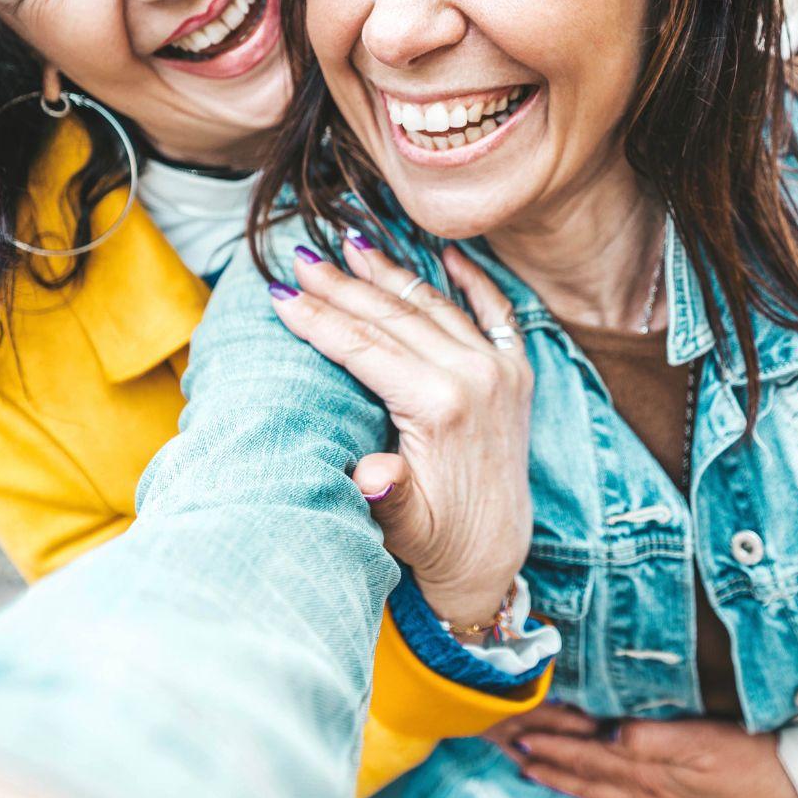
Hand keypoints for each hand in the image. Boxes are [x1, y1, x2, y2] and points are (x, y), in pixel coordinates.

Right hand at [271, 237, 532, 625]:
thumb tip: (372, 474)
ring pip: (433, 305)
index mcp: (440, 405)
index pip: (364, 346)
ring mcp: (501, 368)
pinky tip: (446, 255)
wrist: (493, 553)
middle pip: (393, 316)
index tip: (279, 294)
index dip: (317, 319)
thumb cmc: (436, 538)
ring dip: (389, 273)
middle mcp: (475, 375)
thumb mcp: (404, 524)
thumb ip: (388, 494)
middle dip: (341, 285)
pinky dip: (471, 279)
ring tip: (350, 244)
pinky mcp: (517, 372)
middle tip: (300, 257)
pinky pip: (496, 310)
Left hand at [487, 706, 797, 797]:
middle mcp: (649, 797)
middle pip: (589, 778)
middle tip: (516, 751)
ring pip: (602, 797)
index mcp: (652, 772)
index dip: (556, 745)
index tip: (524, 733)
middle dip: (551, 765)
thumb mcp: (707, 741)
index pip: (590, 755)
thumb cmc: (756, 764)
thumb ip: (655, 738)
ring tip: (539, 773)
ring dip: (568, 784)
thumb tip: (611, 732)